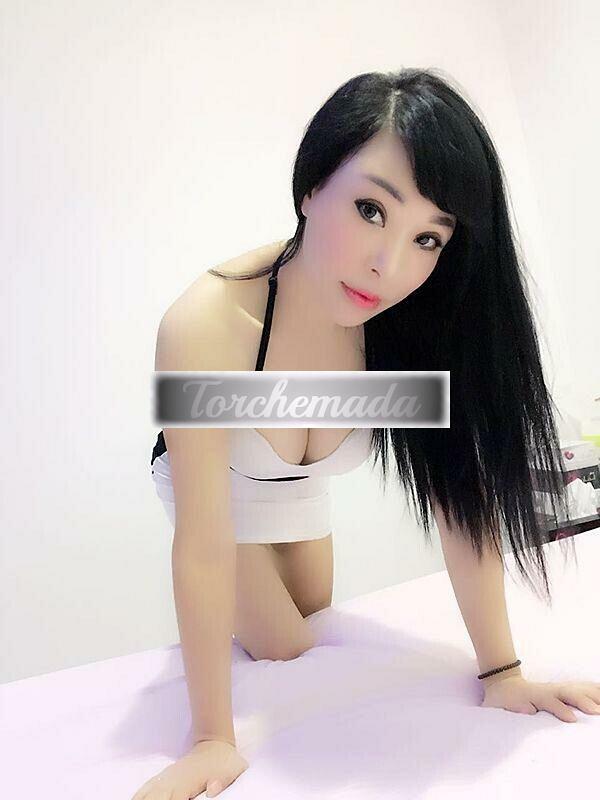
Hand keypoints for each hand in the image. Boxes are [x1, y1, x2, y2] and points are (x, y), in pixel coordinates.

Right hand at [130, 739, 248, 798]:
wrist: (215, 743)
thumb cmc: (225, 762)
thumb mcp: (232, 770)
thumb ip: (222, 781)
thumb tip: (212, 791)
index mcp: (187, 784)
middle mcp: (172, 781)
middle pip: (153, 799)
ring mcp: (166, 778)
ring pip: (145, 794)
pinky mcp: (164, 777)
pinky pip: (145, 788)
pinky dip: (138, 796)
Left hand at [481, 676, 599, 721]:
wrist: (505, 685)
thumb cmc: (507, 700)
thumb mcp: (505, 706)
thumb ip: (517, 710)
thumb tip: (527, 713)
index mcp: (535, 694)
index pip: (549, 700)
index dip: (560, 708)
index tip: (571, 719)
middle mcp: (549, 689)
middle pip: (568, 692)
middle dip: (583, 700)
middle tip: (596, 712)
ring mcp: (558, 688)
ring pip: (577, 689)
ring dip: (592, 695)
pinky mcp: (565, 690)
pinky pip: (582, 688)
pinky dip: (594, 689)